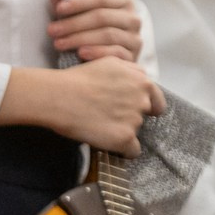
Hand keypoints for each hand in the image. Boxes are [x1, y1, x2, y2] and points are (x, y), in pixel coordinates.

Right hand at [1, 58, 163, 153]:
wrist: (59, 97)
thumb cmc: (79, 78)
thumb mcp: (111, 63)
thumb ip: (131, 72)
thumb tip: (139, 80)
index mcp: (142, 81)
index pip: (156, 100)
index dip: (144, 106)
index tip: (131, 110)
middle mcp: (143, 100)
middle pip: (144, 116)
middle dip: (130, 117)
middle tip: (109, 116)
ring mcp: (135, 119)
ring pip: (135, 131)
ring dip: (122, 131)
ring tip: (100, 126)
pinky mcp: (124, 138)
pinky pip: (132, 151)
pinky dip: (123, 151)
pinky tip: (109, 145)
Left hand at [48, 0, 140, 62]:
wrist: (110, 59)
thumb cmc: (94, 33)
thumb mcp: (82, 17)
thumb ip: (69, 5)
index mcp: (124, 2)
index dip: (79, 2)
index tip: (58, 9)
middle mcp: (133, 19)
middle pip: (103, 17)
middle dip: (74, 23)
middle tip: (52, 30)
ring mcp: (135, 38)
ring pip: (107, 35)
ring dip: (80, 39)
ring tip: (59, 44)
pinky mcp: (132, 57)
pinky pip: (115, 53)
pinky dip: (97, 52)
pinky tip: (80, 53)